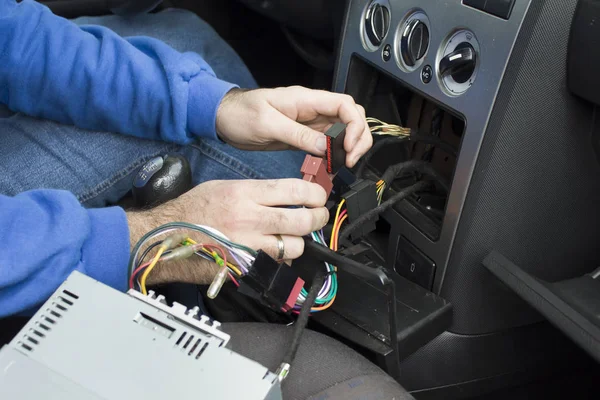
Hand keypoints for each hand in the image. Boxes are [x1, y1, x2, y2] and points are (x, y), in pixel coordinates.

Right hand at [126, 178, 328, 284]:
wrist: (165, 237)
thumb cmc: (191, 210)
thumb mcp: (224, 187)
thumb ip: (256, 191)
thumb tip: (286, 195)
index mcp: (244, 193)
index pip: (294, 190)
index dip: (315, 194)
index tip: (318, 197)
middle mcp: (248, 218)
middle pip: (301, 220)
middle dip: (318, 218)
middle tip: (318, 216)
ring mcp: (247, 246)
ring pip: (294, 246)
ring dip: (299, 242)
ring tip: (294, 237)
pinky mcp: (244, 267)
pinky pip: (275, 265)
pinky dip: (281, 259)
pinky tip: (274, 252)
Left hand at [216, 86, 372, 167]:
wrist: (223, 118)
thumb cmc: (240, 114)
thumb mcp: (267, 124)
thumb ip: (297, 134)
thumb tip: (325, 146)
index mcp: (306, 99)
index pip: (345, 105)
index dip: (354, 126)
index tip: (348, 147)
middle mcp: (312, 109)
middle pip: (351, 116)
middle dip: (358, 138)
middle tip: (349, 160)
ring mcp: (309, 122)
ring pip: (343, 130)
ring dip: (349, 147)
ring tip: (342, 165)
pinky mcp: (304, 135)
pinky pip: (328, 142)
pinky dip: (334, 153)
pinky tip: (330, 165)